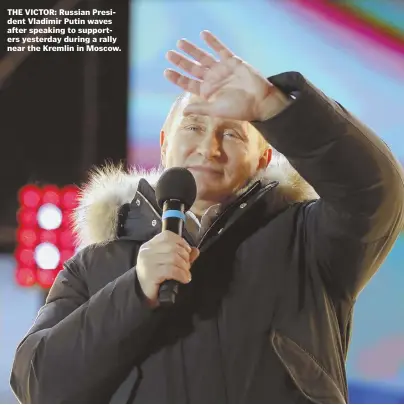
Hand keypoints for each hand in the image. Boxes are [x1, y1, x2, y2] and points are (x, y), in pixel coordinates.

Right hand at [136, 231, 199, 306]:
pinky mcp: (151, 273)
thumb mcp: (168, 263)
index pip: (167, 235)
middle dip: (185, 257)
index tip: (187, 251)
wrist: (142, 294)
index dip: (181, 241)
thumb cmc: (156, 277)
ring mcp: (148, 261)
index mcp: (150, 245)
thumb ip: (181, 255)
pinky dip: (182, 274)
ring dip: (184, 267)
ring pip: (174, 258)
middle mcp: (147, 251)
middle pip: (173, 247)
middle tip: (187, 266)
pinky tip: (184, 279)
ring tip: (186, 273)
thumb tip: (195, 250)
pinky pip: (172, 270)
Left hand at [164, 30, 288, 121]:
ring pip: (203, 57)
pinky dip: (213, 42)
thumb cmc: (239, 109)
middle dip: (181, 61)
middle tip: (169, 54)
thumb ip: (200, 108)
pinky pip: (220, 49)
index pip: (189, 83)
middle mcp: (212, 80)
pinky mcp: (232, 61)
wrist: (260, 101)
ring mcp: (221, 69)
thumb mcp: (216, 110)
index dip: (178, 78)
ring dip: (192, 50)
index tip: (167, 71)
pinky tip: (203, 35)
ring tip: (180, 42)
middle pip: (193, 68)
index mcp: (207, 92)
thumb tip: (183, 112)